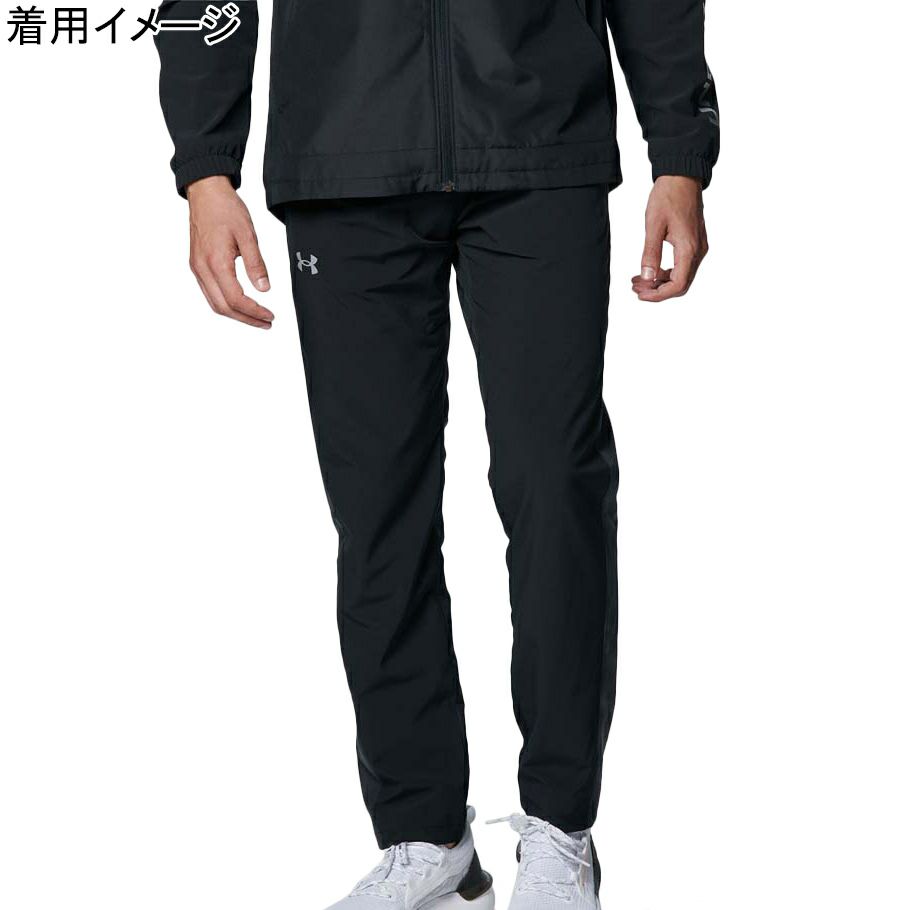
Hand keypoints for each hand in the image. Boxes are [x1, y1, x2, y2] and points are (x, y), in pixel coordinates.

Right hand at [187, 176, 273, 328]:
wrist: (205, 192)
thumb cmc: (225, 209)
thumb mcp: (248, 235)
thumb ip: (256, 264)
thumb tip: (264, 288)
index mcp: (215, 262)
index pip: (235, 299)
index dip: (254, 311)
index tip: (270, 316)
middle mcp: (202, 268)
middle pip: (223, 307)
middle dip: (246, 319)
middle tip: (266, 322)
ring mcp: (197, 268)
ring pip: (214, 303)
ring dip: (235, 314)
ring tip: (256, 317)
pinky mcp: (197, 265)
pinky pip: (209, 292)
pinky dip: (225, 303)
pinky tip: (240, 304)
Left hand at [631, 176, 708, 301]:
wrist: (682, 176)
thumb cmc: (668, 196)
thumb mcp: (654, 225)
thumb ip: (650, 254)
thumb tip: (647, 278)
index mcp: (689, 248)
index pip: (677, 285)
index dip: (658, 295)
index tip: (640, 294)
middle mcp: (698, 251)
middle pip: (681, 284)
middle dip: (657, 290)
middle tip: (636, 287)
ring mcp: (698, 247)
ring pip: (682, 276)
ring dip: (660, 282)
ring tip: (638, 279)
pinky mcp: (695, 243)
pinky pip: (683, 266)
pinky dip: (666, 272)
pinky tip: (650, 269)